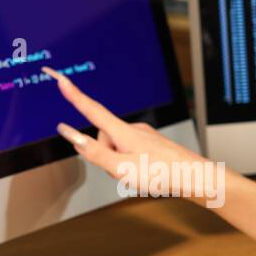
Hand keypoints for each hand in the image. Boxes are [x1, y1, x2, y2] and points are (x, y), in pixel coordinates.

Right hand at [43, 66, 218, 206]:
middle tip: (123, 173)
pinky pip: (129, 153)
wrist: (196, 178)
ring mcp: (142, 136)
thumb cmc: (162, 174)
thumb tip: (70, 135)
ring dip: (118, 163)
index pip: (90, 109)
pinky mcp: (150, 145)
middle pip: (101, 137)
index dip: (72, 94)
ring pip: (115, 148)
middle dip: (104, 156)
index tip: (59, 77)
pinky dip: (130, 165)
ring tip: (138, 176)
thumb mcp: (120, 168)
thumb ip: (93, 152)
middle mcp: (132, 129)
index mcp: (122, 132)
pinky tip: (145, 175)